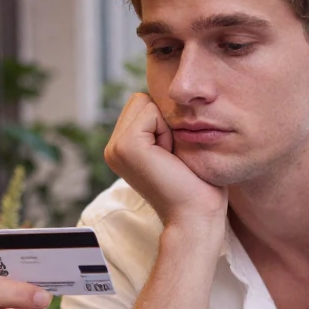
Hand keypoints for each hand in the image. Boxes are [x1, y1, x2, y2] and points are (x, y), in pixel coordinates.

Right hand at [104, 93, 227, 235]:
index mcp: (122, 147)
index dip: (165, 121)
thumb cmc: (196, 183)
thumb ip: (162, 123)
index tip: (172, 154)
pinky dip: (166, 130)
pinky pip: (151, 112)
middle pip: (140, 99)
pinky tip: (168, 156)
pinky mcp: (126, 146)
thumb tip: (171, 95)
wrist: (195, 214)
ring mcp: (115, 147)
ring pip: (144, 102)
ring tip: (170, 156)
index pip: (141, 103)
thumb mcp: (174, 146)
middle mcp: (113, 147)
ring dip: (166, 125)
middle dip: (163, 120)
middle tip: (172, 155)